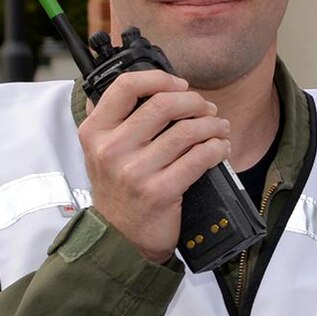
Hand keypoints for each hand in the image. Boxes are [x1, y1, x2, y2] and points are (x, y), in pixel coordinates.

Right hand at [78, 67, 231, 262]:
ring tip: (220, 127)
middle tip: (208, 108)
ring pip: (186, 131)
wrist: (120, 237)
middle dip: (195, 102)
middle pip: (163, 104)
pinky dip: (217, 148)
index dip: (159, 79)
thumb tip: (164, 89)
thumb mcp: (103, 151)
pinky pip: (199, 158)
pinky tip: (221, 148)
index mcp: (95, 131)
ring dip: (213, 125)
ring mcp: (135, 171)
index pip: (125, 87)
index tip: (180, 84)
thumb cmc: (119, 191)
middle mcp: (111, 149)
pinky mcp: (160, 191)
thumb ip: (121, 120)